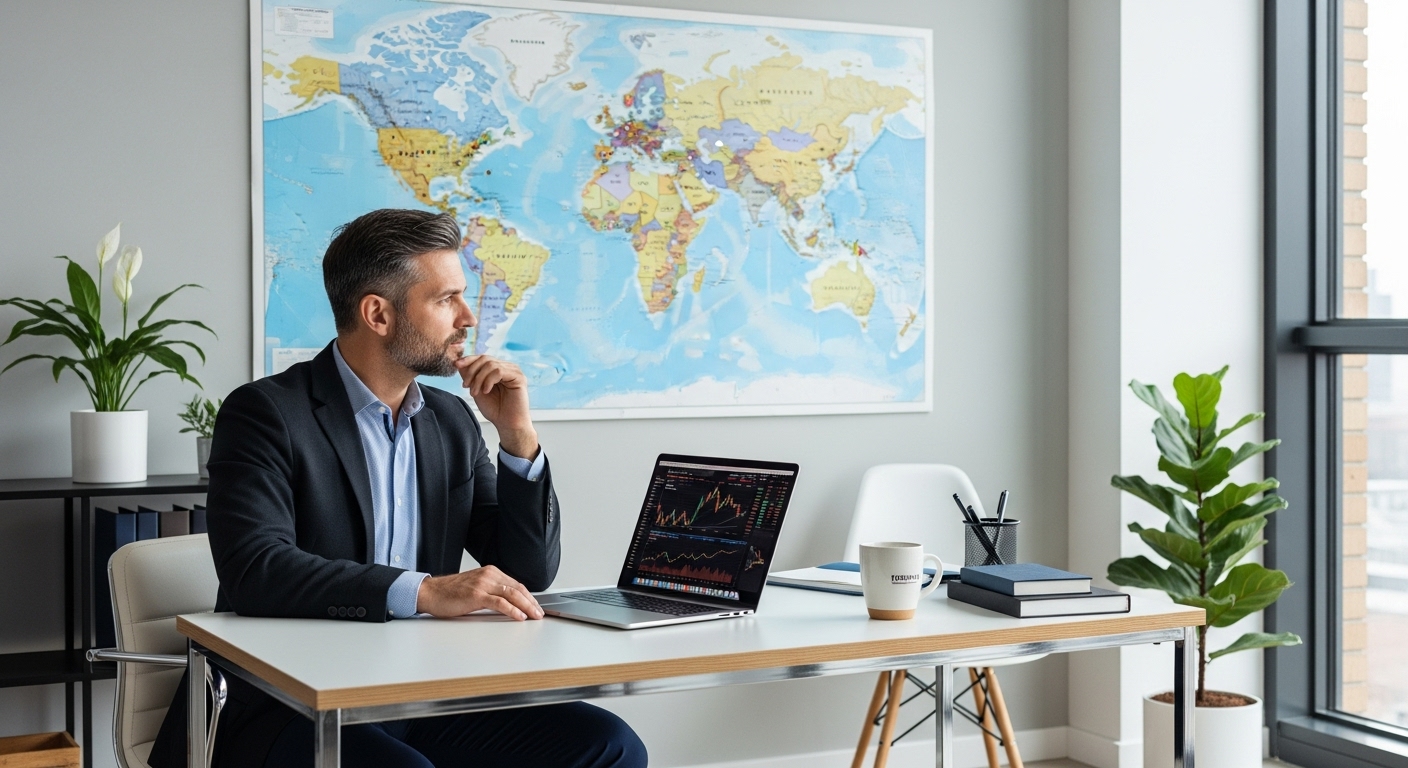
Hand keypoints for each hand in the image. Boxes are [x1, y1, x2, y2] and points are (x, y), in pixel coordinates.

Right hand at [415, 565, 543, 619]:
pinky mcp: (476, 595)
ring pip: (511, 594)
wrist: (431, 592)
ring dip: (526, 606)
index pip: (516, 584)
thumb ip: (491, 591)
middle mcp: (489, 575)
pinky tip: (519, 616)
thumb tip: (509, 604)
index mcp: (490, 572)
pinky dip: (512, 610)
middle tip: (540, 613)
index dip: (528, 596)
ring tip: (535, 616)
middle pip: (517, 589)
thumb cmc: (450, 593)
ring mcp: (483, 584)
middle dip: (531, 602)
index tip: (536, 606)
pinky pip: (499, 602)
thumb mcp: (475, 588)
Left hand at [454, 355, 538, 458]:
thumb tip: (458, 362)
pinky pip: (499, 371)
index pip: (482, 358)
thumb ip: (470, 377)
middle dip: (472, 371)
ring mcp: (514, 371)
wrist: (507, 425)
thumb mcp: (477, 390)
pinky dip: (489, 381)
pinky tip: (486, 391)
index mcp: (498, 369)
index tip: (456, 365)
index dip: (469, 360)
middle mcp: (507, 367)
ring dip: (478, 379)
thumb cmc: (495, 410)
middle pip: (485, 359)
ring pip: (491, 364)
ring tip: (475, 393)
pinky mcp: (519, 377)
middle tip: (465, 386)